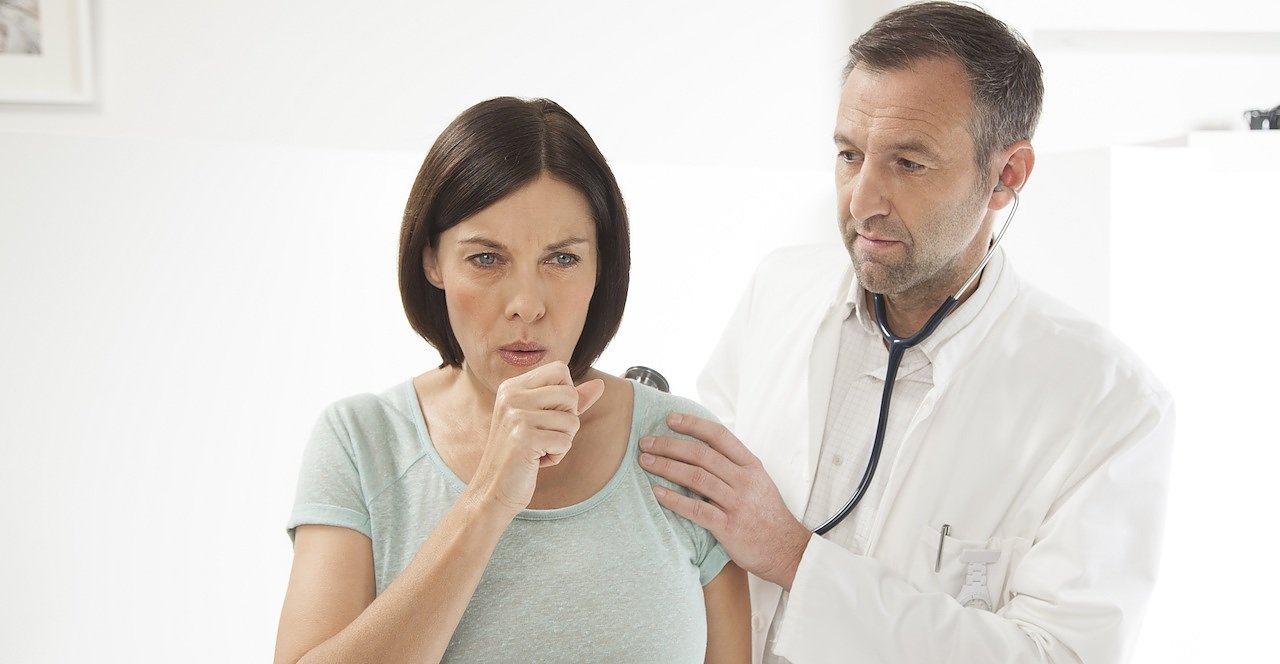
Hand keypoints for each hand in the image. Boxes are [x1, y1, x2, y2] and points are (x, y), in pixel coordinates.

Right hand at [469, 361, 604, 515]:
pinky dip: (557, 455)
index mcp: (513, 386)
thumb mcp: (544, 421)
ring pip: (572, 420)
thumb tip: (600, 385)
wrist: (493, 490)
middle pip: (570, 394)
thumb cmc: (521, 454)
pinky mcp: (524, 437)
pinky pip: (565, 441)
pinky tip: (536, 461)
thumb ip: (570, 401)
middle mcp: (512, 395)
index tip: (549, 415)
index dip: (567, 394)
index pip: (560, 369)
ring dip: (563, 441)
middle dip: (568, 420)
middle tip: (545, 435)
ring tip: (539, 449)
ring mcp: (516, 415)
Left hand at [639, 414, 810, 589]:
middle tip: (646, 442)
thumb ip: (734, 468)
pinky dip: (674, 499)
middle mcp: (745, 480)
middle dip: (669, 445)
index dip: (693, 424)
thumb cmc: (768, 517)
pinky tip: (657, 492)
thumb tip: (701, 452)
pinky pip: (696, 509)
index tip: (670, 419)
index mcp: (751, 466)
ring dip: (666, 467)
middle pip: (701, 454)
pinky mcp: (729, 527)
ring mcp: (737, 503)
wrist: (787, 551)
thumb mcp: (759, 483)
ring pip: (696, 478)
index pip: (719, 436)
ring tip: (646, 461)